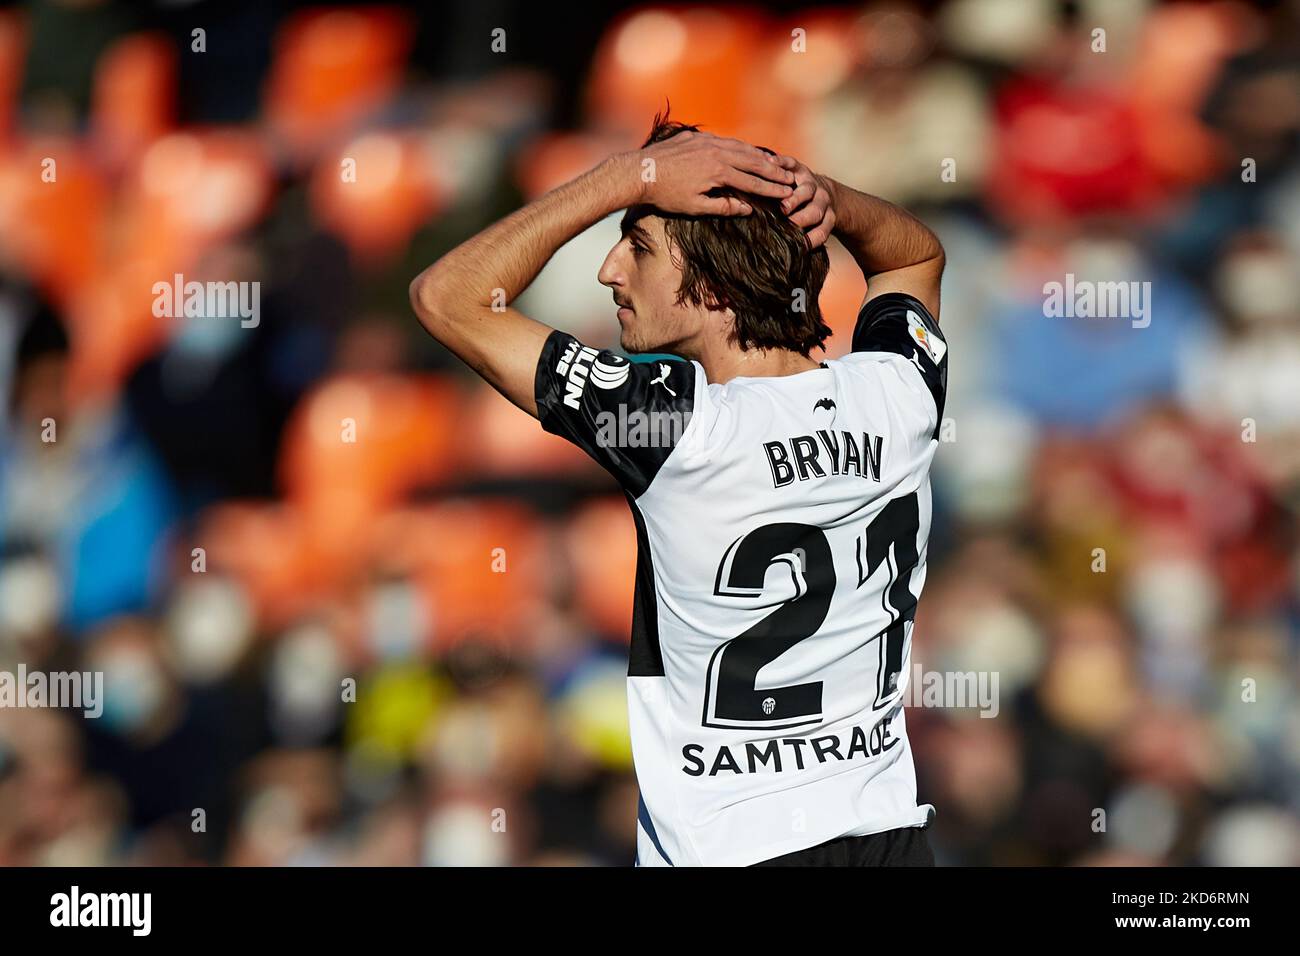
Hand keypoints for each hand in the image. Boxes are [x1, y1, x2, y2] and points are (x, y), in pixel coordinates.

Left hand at [628, 131, 795, 215]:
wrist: (640, 172)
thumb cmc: (666, 195)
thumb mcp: (695, 207)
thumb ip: (723, 207)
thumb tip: (747, 209)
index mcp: (719, 172)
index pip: (752, 182)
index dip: (771, 189)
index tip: (787, 193)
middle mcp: (717, 152)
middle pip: (753, 162)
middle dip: (773, 171)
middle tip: (790, 178)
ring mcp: (707, 142)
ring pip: (741, 148)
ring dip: (760, 157)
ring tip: (776, 164)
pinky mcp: (697, 137)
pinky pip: (725, 140)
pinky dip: (740, 147)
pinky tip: (747, 151)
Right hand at [773, 153, 834, 248]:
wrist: (819, 190)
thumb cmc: (807, 217)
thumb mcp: (811, 229)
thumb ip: (803, 241)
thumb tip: (791, 265)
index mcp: (826, 217)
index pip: (822, 231)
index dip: (812, 239)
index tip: (800, 247)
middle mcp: (821, 200)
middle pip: (815, 212)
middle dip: (803, 219)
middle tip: (788, 226)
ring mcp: (811, 183)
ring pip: (806, 190)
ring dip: (795, 199)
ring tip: (782, 206)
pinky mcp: (799, 168)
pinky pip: (792, 164)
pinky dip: (782, 163)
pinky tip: (771, 165)